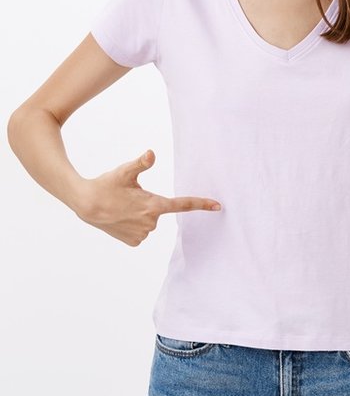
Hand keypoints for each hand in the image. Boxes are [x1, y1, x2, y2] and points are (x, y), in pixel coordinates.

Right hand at [76, 149, 221, 245]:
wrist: (85, 204)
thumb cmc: (106, 184)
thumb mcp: (125, 171)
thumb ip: (141, 163)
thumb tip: (152, 154)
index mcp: (154, 205)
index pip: (183, 204)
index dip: (201, 204)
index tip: (218, 206)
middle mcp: (151, 222)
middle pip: (159, 209)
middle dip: (148, 203)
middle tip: (127, 197)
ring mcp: (143, 234)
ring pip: (149, 221)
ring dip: (139, 214)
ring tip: (121, 207)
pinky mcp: (134, 242)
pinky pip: (141, 231)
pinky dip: (133, 224)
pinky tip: (120, 218)